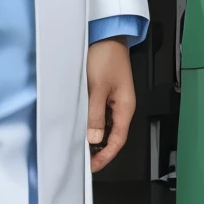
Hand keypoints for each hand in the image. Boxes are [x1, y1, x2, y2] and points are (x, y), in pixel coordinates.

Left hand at [86, 39, 135, 173]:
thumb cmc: (105, 58)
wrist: (106, 35)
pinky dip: (91, 123)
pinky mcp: (105, 93)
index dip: (106, 156)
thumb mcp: (97, 88)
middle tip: (82, 159)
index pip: (118, 140)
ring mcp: (114, 100)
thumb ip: (95, 114)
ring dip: (94, 137)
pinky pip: (100, 115)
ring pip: (105, 126)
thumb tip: (94, 138)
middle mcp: (121, 107)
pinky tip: (80, 126)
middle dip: (99, 149)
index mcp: (125, 108)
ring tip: (79, 146)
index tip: (92, 167)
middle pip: (113, 136)